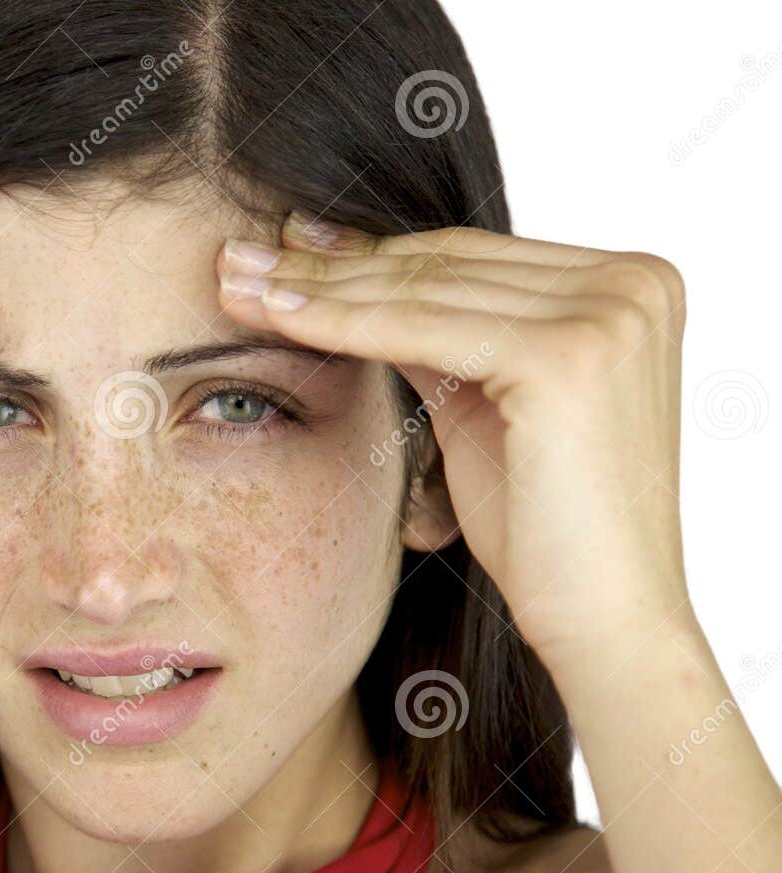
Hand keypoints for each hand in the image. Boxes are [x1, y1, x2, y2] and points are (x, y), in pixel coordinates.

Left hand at [215, 214, 690, 671]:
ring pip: (423, 290)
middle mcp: (636, 281)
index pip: (468, 256)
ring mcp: (611, 313)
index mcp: (633, 283)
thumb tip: (346, 276)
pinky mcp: (569, 354)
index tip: (285, 248)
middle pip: (443, 264)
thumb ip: (438, 338)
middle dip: (329, 262)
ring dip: (317, 285)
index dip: (368, 253)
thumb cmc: (545, 534)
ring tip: (236, 279)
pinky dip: (340, 321)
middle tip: (239, 255)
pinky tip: (275, 315)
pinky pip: (420, 328)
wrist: (603, 623)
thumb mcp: (481, 407)